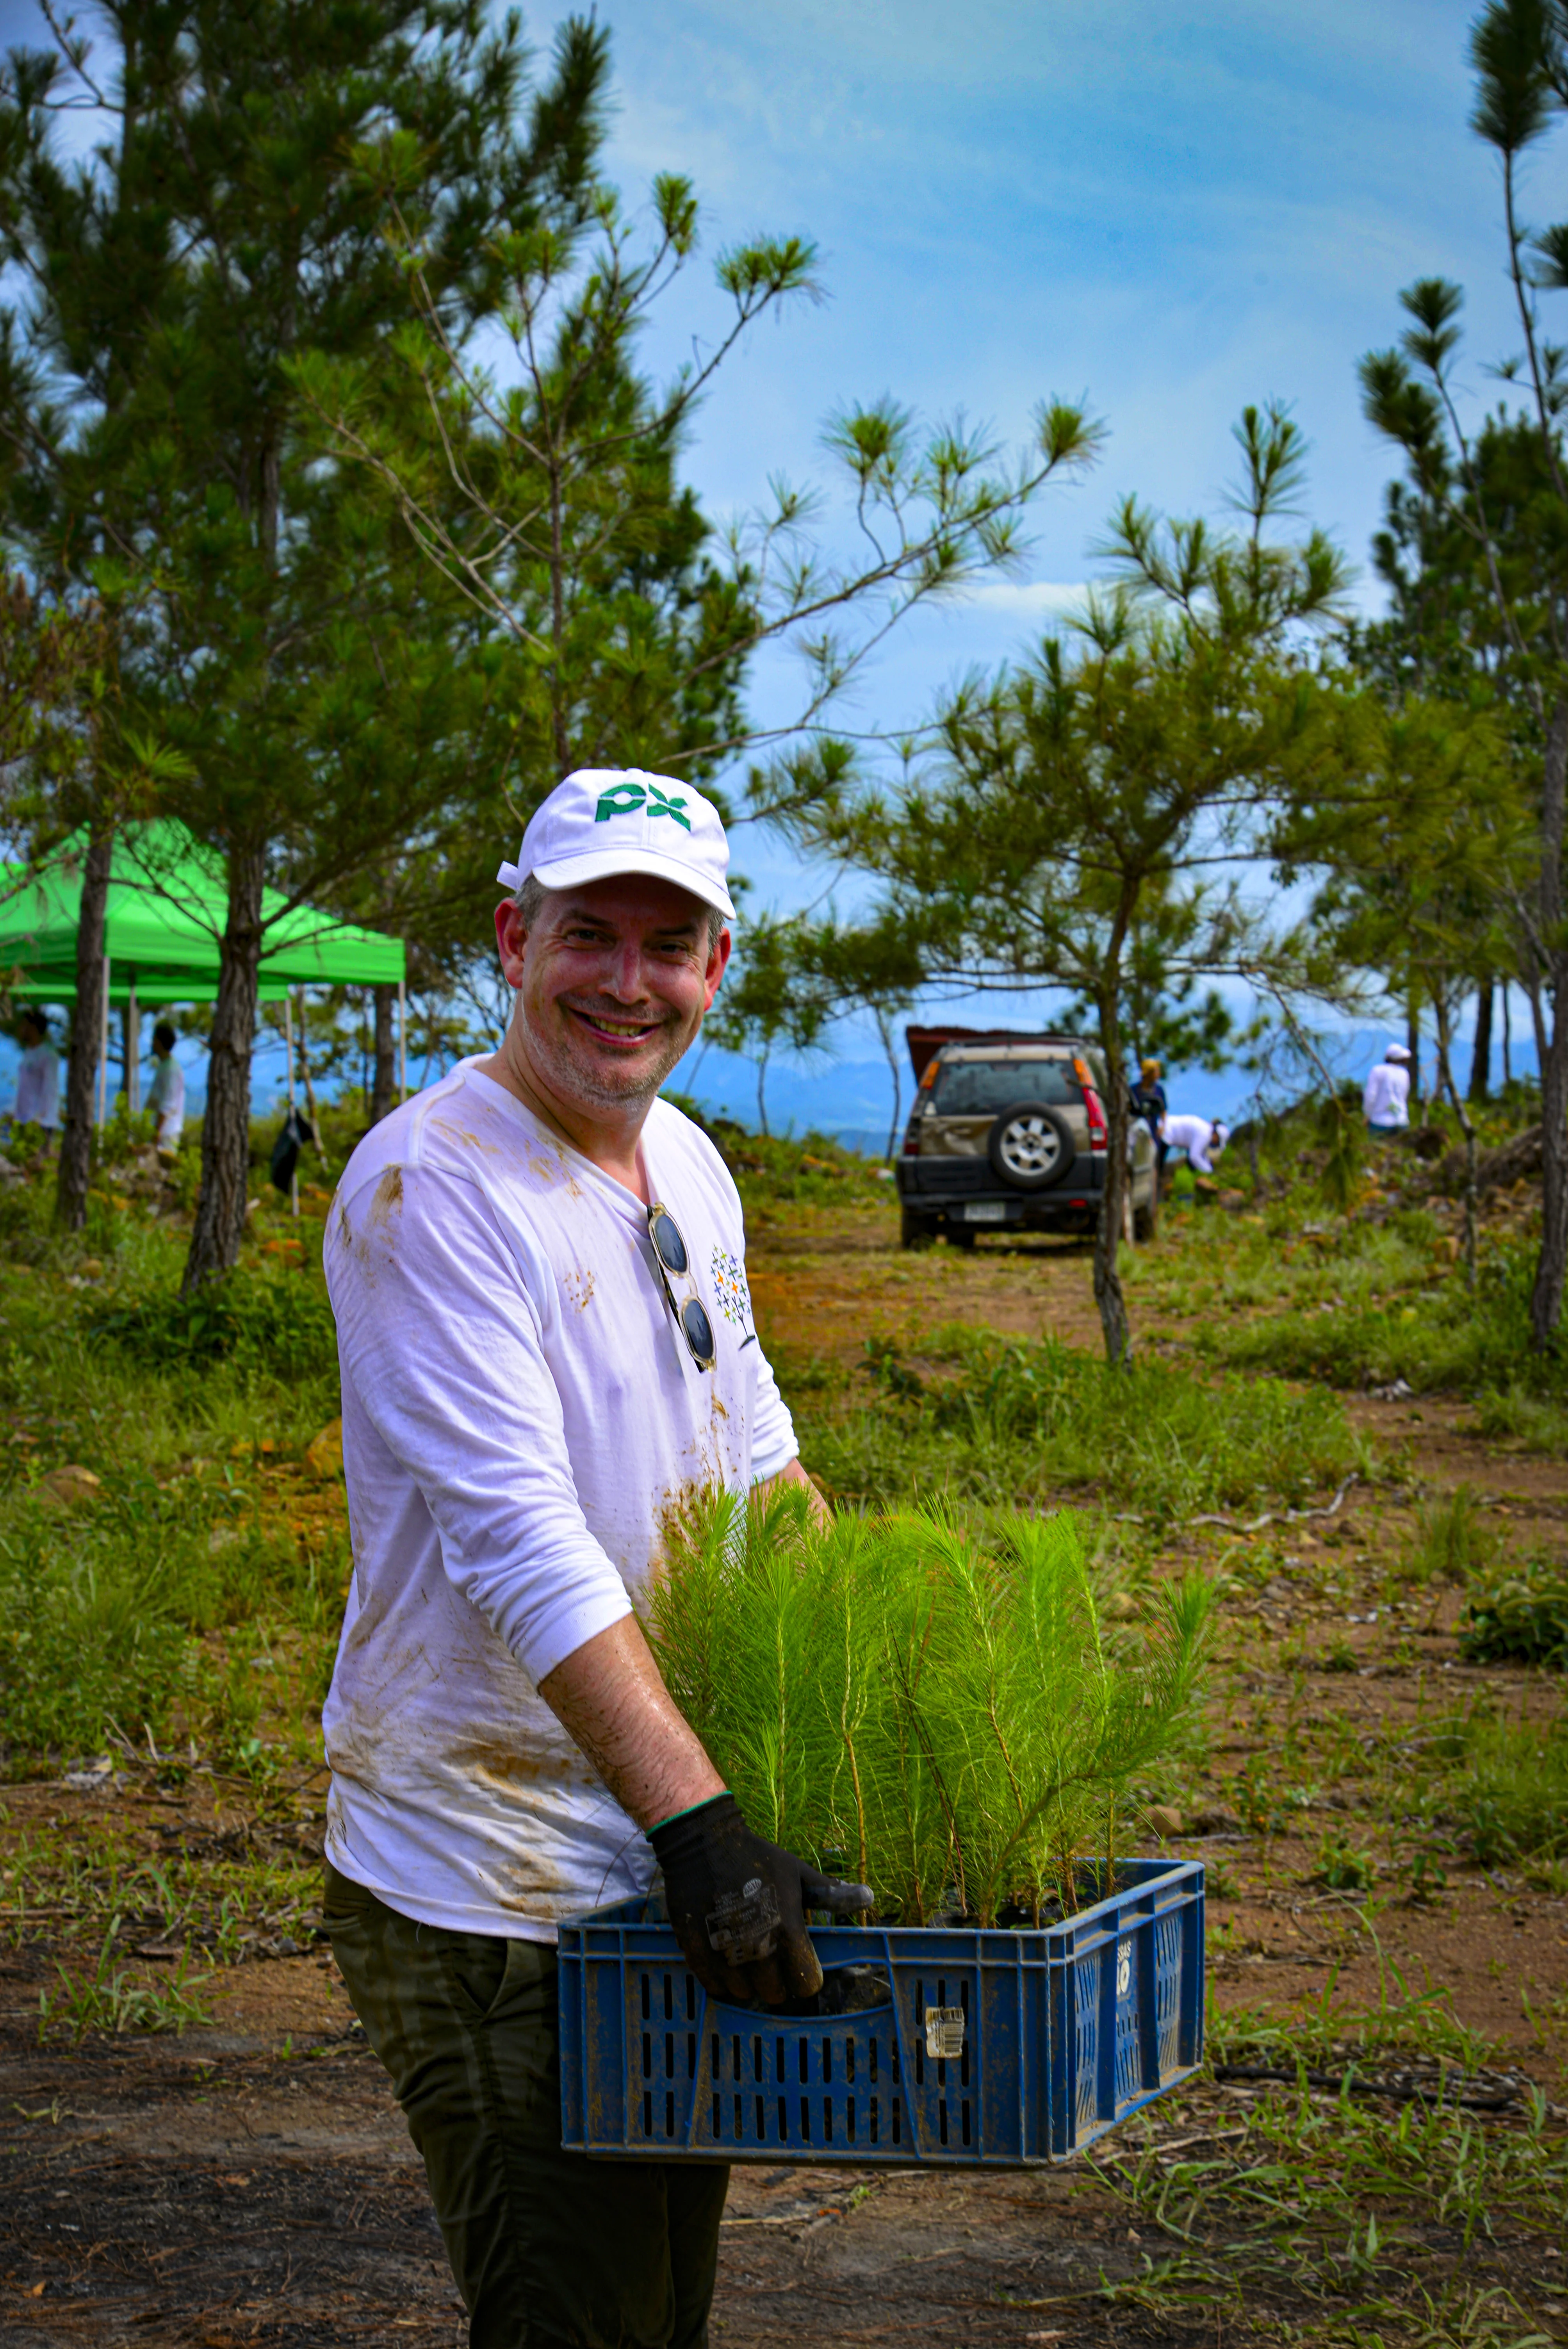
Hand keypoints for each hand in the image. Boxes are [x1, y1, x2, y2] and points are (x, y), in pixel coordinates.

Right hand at [648, 1793, 873, 2006]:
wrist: (703, 1842)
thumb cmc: (756, 1857)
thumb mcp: (797, 1872)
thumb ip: (831, 1894)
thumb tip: (869, 1897)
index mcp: (787, 1929)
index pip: (807, 1985)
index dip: (805, 1976)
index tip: (798, 1962)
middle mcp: (757, 1946)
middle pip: (775, 1994)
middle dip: (776, 1980)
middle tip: (769, 1957)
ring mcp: (724, 1952)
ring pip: (744, 1994)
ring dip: (747, 1981)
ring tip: (744, 1954)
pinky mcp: (696, 1951)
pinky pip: (714, 1987)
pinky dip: (721, 1980)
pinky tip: (723, 1957)